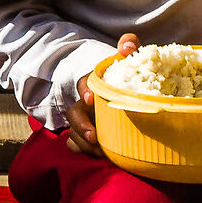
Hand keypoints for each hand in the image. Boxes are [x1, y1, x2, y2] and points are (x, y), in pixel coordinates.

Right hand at [64, 33, 140, 156]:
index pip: (84, 84)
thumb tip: (127, 45)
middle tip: (93, 137)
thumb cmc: (121, 73)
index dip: (85, 91)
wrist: (118, 88)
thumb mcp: (125, 57)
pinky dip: (84, 150)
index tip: (91, 98)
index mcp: (93, 83)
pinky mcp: (87, 134)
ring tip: (101, 153)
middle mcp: (84, 103)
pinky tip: (98, 156)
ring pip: (73, 133)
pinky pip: (76, 144)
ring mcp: (84, 119)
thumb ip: (128, 46)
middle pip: (74, 114)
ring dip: (84, 143)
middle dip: (81, 126)